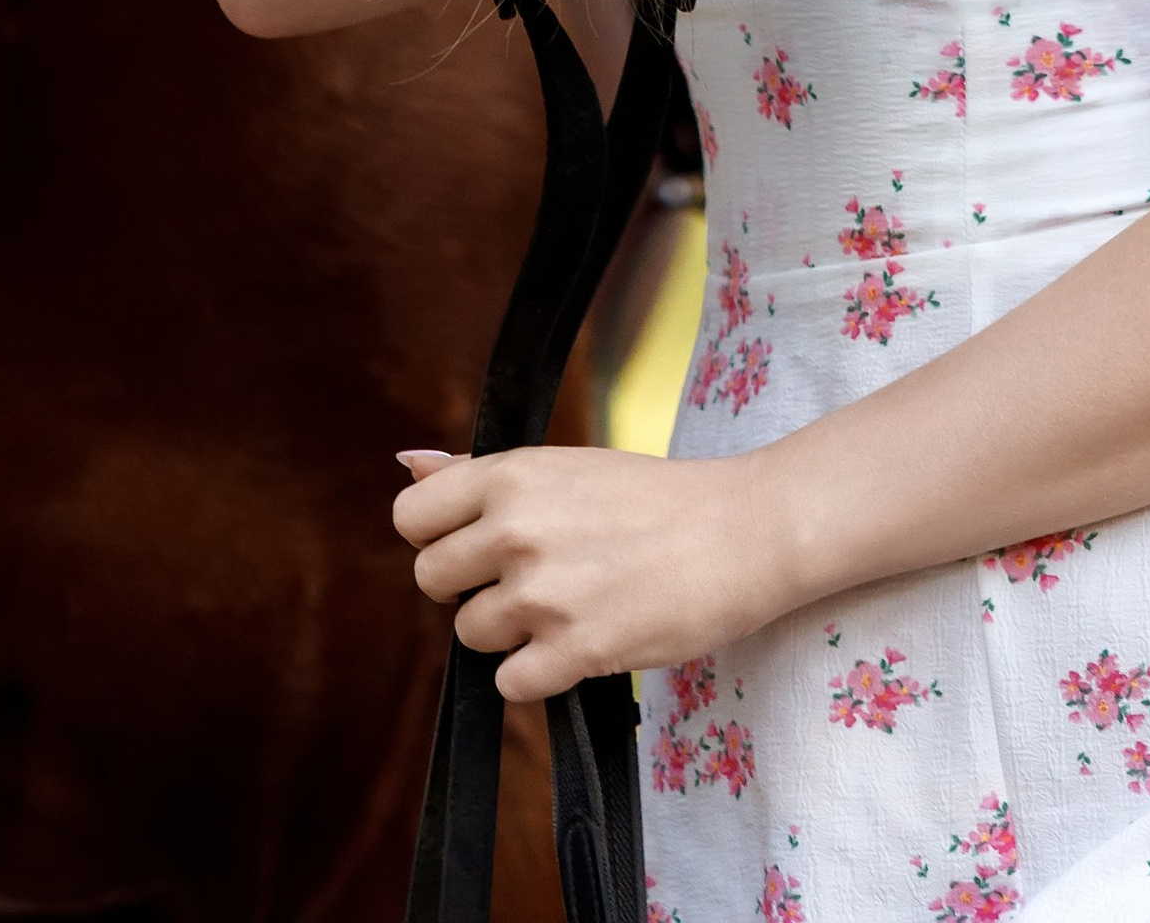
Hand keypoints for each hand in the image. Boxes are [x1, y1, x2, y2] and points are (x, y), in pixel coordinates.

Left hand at [392, 443, 799, 702]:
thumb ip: (480, 473)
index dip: (437, 537)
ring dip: (510, 632)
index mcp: (512, 474)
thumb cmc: (654, 496)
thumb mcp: (565, 465)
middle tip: (525, 581)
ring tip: (567, 606)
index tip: (475, 544)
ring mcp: (544, 593)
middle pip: (431, 581)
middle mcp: (517, 529)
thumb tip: (406, 465)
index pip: (410, 516)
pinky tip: (580, 644)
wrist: (743, 531)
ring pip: (470, 635)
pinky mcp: (576, 651)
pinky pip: (510, 684)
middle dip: (469, 588)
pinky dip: (540, 675)